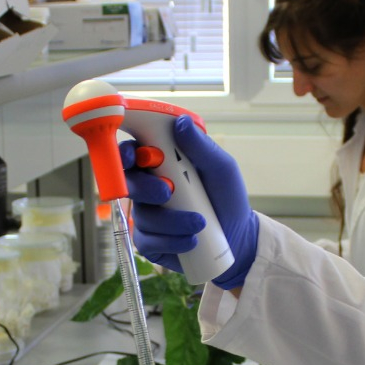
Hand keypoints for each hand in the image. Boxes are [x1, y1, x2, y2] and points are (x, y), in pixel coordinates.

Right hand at [122, 116, 258, 288]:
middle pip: (128, 184)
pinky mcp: (150, 242)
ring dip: (171, 220)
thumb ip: (201, 147)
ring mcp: (148, 216)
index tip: (134, 156)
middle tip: (168, 192)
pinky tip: (191, 240)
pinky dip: (171, 241)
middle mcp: (149, 189)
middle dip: (146, 188)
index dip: (126, 153)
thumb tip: (181, 122)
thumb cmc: (227, 197)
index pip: (132, 153)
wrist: (237, 236)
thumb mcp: (221, 169)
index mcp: (161, 165)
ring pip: (142, 216)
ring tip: (199, 223)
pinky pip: (148, 241)